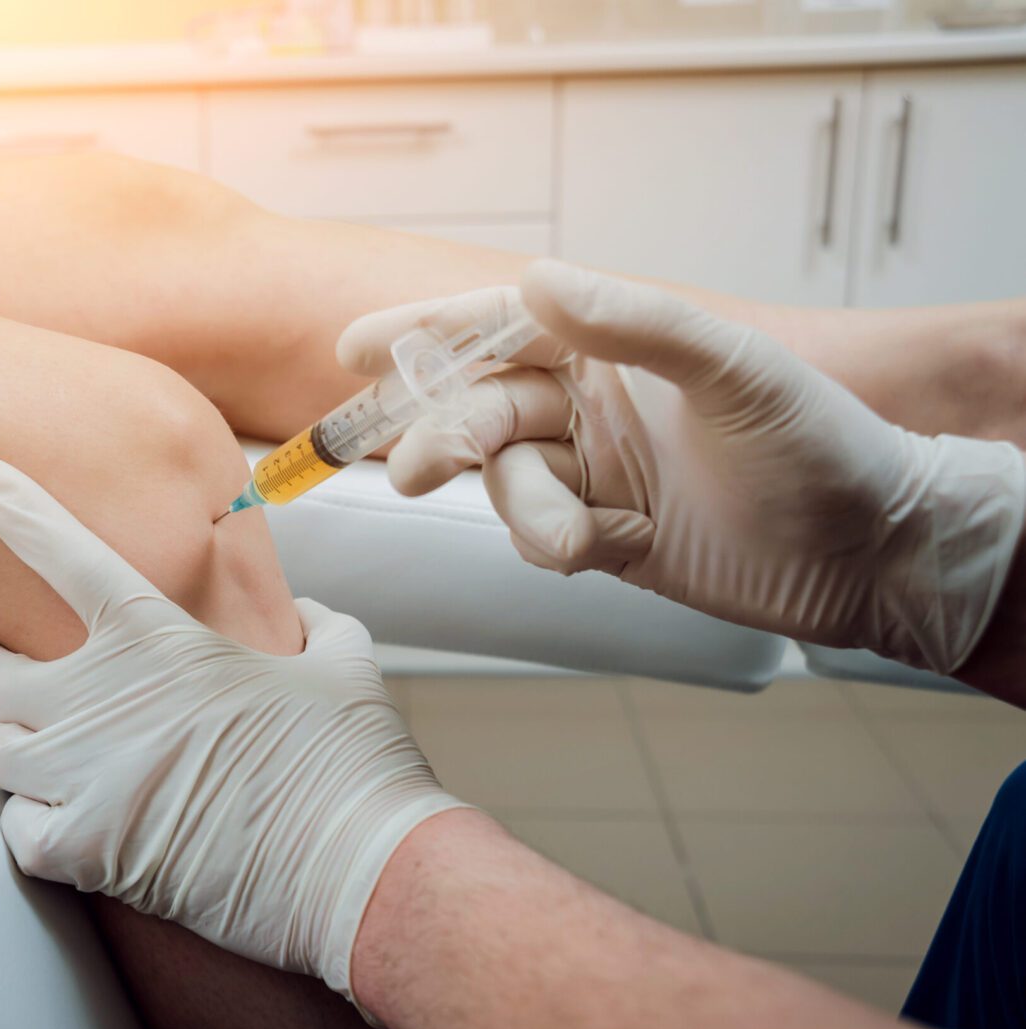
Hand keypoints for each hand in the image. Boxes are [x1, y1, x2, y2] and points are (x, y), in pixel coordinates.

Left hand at [0, 458, 464, 1007]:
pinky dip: (34, 822)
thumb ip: (312, 624)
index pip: (65, 554)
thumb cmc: (351, 761)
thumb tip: (305, 614)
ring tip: (62, 760)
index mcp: (157, 636)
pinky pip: (16, 825)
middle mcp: (100, 696)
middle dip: (7, 673)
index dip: (19, 513)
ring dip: (22, 751)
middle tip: (34, 683)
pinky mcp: (81, 848)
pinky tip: (73, 822)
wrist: (352, 866)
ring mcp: (82, 773)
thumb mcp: (344, 663)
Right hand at [339, 261, 1024, 673]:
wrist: (866, 553)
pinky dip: (557, 543)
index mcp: (614, 346)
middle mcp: (592, 405)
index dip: (425, 332)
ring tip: (558, 534)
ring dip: (519, 506)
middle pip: (484, 407)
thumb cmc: (818, 442)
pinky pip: (546, 534)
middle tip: (417, 466)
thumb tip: (536, 279)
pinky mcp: (605, 539)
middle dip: (444, 434)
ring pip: (510, 480)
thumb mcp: (733, 368)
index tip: (357, 346)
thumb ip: (634, 323)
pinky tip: (601, 548)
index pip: (500, 326)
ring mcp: (594, 473)